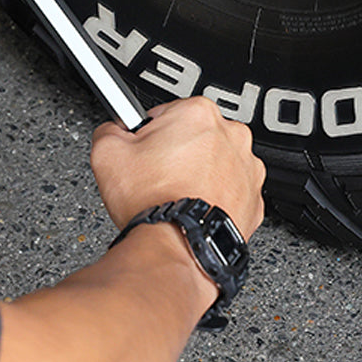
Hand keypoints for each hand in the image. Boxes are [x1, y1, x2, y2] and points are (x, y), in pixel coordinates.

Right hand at [91, 96, 265, 241]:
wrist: (177, 248)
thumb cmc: (154, 203)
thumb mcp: (107, 153)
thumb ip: (110, 128)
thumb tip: (114, 128)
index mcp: (199, 113)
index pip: (167, 113)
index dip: (149, 135)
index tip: (143, 152)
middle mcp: (231, 135)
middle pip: (195, 136)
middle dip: (176, 153)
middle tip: (157, 177)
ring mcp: (247, 168)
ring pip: (215, 163)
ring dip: (199, 175)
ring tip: (175, 196)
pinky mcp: (253, 198)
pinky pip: (231, 191)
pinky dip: (215, 198)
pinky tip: (194, 209)